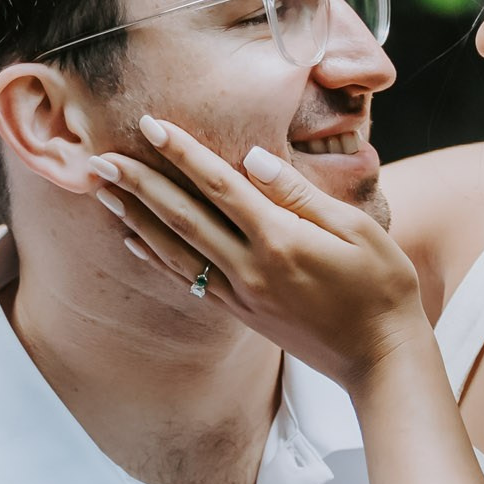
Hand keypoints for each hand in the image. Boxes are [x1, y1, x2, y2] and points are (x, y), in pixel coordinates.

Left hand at [94, 114, 430, 391]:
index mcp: (281, 240)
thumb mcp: (356, 229)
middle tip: (101, 159)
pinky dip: (157, 257)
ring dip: (136, 218)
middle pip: (183, 217)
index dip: (183, 152)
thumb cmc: (382, 286)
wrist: (380, 358)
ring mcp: (242, 295)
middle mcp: (251, 268)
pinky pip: (189, 279)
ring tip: (104, 192)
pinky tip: (133, 240)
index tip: (150, 125)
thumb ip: (300, 193)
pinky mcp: (242, 313)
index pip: (220, 185)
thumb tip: (252, 159)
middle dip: (140, 184)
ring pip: (176, 250)